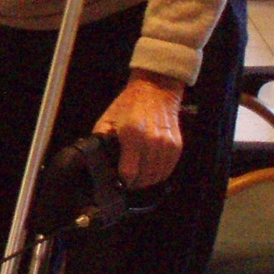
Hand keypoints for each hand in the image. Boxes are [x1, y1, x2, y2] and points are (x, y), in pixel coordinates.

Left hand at [95, 72, 184, 188]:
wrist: (155, 90)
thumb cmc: (128, 104)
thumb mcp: (107, 119)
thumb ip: (100, 140)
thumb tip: (96, 160)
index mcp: (132, 135)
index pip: (129, 173)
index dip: (122, 181)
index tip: (117, 182)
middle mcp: (152, 141)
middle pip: (144, 177)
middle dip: (133, 184)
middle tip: (127, 182)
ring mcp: (166, 144)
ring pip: (157, 176)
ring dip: (147, 181)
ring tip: (138, 179)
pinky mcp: (176, 146)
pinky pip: (168, 169)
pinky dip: (159, 174)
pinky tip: (150, 172)